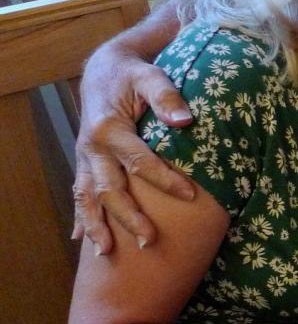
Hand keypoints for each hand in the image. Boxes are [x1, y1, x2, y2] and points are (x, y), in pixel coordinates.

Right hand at [73, 55, 194, 252]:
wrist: (103, 70)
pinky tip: (83, 241)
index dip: (165, 180)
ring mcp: (85, 157)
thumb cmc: (133, 74)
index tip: (191, 195)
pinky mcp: (85, 162)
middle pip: (110, 189)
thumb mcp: (150, 76)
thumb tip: (185, 120)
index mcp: (108, 128)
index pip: (139, 161)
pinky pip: (80, 193)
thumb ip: (166, 96)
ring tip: (106, 254)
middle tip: (149, 241)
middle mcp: (92, 147)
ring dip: (97, 226)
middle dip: (128, 217)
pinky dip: (81, 217)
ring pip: (88, 197)